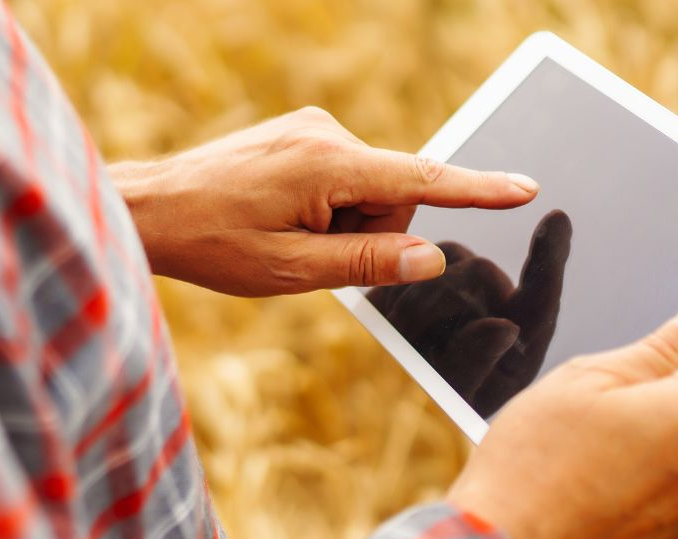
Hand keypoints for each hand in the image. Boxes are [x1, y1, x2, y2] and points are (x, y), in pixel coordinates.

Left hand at [109, 107, 538, 296]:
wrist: (152, 208)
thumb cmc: (213, 243)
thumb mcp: (292, 270)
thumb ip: (368, 263)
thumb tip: (431, 259)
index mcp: (328, 164)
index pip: (421, 182)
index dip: (477, 190)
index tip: (525, 188)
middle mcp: (326, 134)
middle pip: (393, 199)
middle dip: (368, 235)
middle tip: (308, 255)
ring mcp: (312, 130)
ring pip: (368, 192)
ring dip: (342, 224)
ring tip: (283, 235)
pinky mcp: (302, 135)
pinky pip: (343, 179)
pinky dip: (327, 208)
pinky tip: (279, 218)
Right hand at [365, 210, 573, 415]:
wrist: (388, 399)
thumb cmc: (429, 405)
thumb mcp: (452, 396)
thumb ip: (476, 362)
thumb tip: (504, 326)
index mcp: (521, 342)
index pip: (540, 298)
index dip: (549, 258)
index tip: (557, 220)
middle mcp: (500, 308)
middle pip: (481, 271)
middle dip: (444, 299)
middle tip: (417, 342)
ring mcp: (468, 288)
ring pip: (445, 259)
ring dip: (419, 293)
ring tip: (405, 338)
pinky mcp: (432, 273)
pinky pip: (416, 254)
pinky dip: (403, 280)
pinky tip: (395, 317)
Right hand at [447, 293, 677, 538]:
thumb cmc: (533, 462)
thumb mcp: (589, 379)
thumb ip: (664, 345)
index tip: (670, 347)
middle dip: (669, 398)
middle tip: (603, 404)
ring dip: (655, 442)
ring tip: (590, 451)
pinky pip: (671, 493)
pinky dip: (643, 481)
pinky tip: (593, 483)